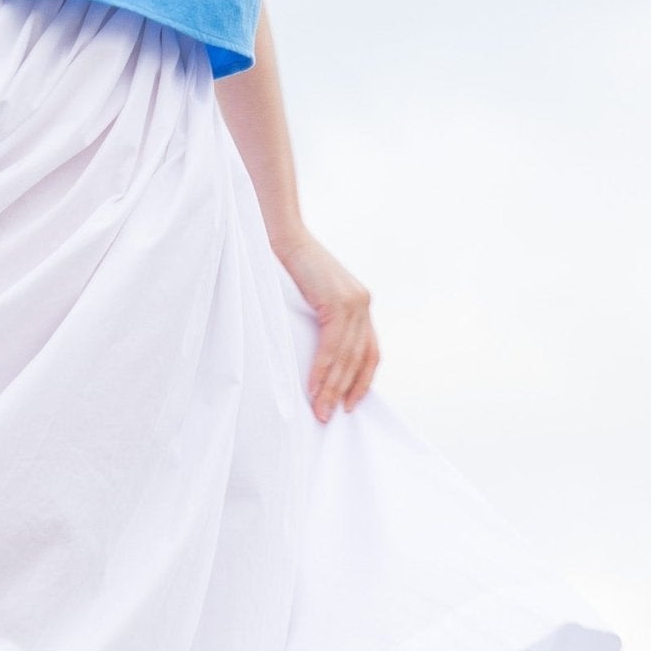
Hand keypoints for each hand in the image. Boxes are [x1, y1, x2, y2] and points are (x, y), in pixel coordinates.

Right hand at [271, 231, 379, 421]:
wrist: (281, 234)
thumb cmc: (288, 266)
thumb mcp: (313, 297)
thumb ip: (322, 321)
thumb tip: (315, 357)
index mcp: (359, 303)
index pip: (369, 351)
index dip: (361, 380)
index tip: (351, 404)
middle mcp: (363, 303)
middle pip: (360, 358)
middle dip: (345, 391)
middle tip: (330, 416)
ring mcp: (353, 301)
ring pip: (347, 357)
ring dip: (333, 388)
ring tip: (320, 411)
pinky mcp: (338, 301)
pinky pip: (332, 346)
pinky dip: (323, 370)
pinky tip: (314, 388)